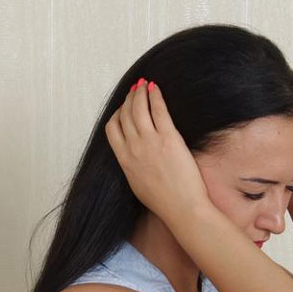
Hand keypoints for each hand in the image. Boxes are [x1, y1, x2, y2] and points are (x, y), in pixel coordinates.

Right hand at [103, 79, 210, 228]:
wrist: (181, 207)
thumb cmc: (162, 200)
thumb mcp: (137, 184)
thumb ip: (131, 165)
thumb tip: (132, 156)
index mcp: (124, 160)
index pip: (111, 128)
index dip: (116, 114)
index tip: (123, 108)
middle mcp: (133, 148)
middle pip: (125, 114)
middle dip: (128, 99)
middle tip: (135, 90)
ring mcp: (150, 141)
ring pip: (139, 108)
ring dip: (140, 93)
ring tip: (145, 84)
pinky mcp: (168, 137)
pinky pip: (158, 110)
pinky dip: (155, 96)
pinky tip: (156, 89)